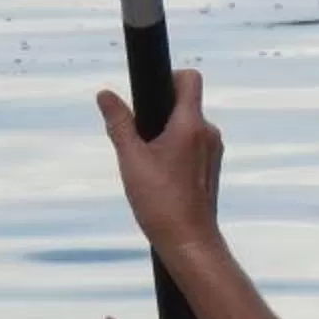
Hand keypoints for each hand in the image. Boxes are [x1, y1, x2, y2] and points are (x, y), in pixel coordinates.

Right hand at [97, 67, 224, 259]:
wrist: (189, 242)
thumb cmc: (162, 203)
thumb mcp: (131, 159)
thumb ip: (119, 123)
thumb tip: (105, 94)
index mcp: (191, 125)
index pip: (189, 78)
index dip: (168, 76)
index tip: (149, 93)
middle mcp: (208, 133)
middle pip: (186, 102)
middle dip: (161, 110)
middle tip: (141, 135)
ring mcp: (213, 151)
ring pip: (188, 125)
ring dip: (168, 132)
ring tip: (149, 160)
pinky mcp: (211, 167)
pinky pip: (193, 144)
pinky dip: (177, 149)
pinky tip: (161, 174)